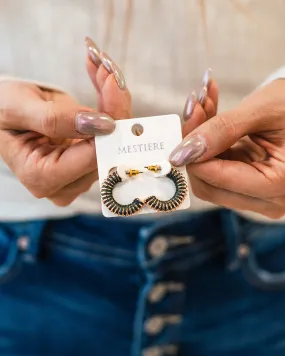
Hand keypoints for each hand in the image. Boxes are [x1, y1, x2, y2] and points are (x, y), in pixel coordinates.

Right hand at [0, 37, 131, 205]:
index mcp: (41, 177)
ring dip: (114, 105)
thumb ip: (55, 119)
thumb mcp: (18, 108)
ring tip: (104, 72)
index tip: (112, 87)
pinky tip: (104, 83)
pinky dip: (111, 107)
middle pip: (107, 151)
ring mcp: (79, 174)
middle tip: (110, 74)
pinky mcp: (87, 160)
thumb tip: (100, 124)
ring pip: (113, 142)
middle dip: (114, 109)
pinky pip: (110, 135)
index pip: (90, 158)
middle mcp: (64, 184)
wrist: (2, 113)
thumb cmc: (0, 111)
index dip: (106, 125)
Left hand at [170, 78, 284, 218]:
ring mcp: (258, 196)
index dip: (192, 151)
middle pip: (207, 185)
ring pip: (209, 177)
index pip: (213, 179)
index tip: (188, 118)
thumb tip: (181, 153)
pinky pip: (217, 170)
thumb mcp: (262, 111)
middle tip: (195, 108)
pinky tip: (211, 113)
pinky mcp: (250, 186)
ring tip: (205, 103)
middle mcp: (268, 200)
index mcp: (277, 184)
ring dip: (200, 141)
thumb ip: (220, 131)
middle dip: (194, 146)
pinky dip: (210, 143)